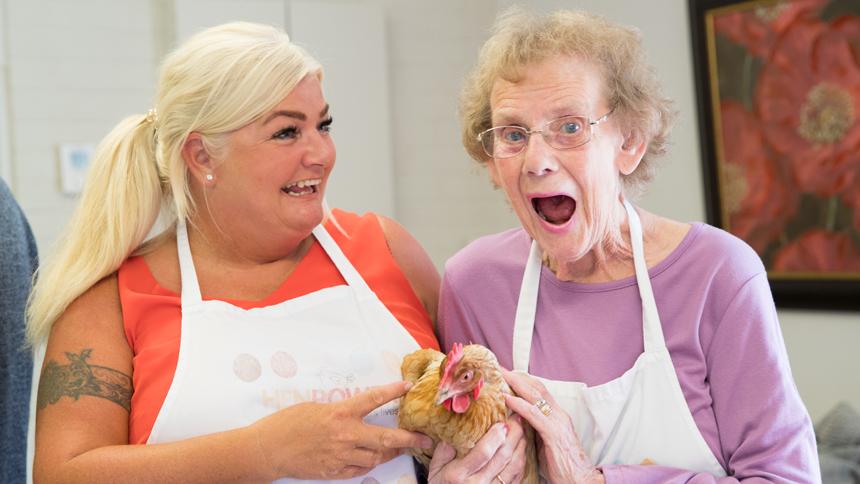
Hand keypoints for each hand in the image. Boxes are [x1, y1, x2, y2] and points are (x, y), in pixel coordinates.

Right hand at [252, 380, 432, 479]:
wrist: (268, 450)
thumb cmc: (287, 423)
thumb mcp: (315, 407)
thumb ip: (340, 411)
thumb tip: (356, 413)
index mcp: (339, 413)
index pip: (373, 399)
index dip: (393, 392)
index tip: (408, 387)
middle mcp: (345, 435)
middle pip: (386, 438)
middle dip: (409, 439)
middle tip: (425, 439)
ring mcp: (341, 456)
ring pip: (377, 456)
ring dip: (390, 451)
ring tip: (401, 447)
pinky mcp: (335, 472)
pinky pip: (361, 468)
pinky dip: (370, 462)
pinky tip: (373, 457)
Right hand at [427, 417, 527, 483]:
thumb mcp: (435, 469)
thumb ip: (444, 450)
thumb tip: (458, 428)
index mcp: (458, 475)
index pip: (483, 453)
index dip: (495, 436)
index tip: (502, 422)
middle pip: (503, 457)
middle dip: (514, 435)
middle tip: (517, 419)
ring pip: (514, 467)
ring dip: (521, 446)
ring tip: (521, 431)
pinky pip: (517, 477)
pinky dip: (522, 461)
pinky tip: (520, 449)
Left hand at [503, 370, 603, 483]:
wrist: (580, 480)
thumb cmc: (562, 465)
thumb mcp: (543, 442)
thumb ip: (533, 429)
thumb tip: (516, 421)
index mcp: (557, 416)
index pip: (539, 391)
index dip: (523, 380)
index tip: (506, 373)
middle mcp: (559, 415)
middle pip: (537, 387)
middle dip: (518, 376)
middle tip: (500, 368)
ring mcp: (558, 422)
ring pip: (536, 396)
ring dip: (516, 384)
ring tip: (501, 376)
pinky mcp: (554, 434)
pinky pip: (534, 415)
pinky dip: (519, 404)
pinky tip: (507, 398)